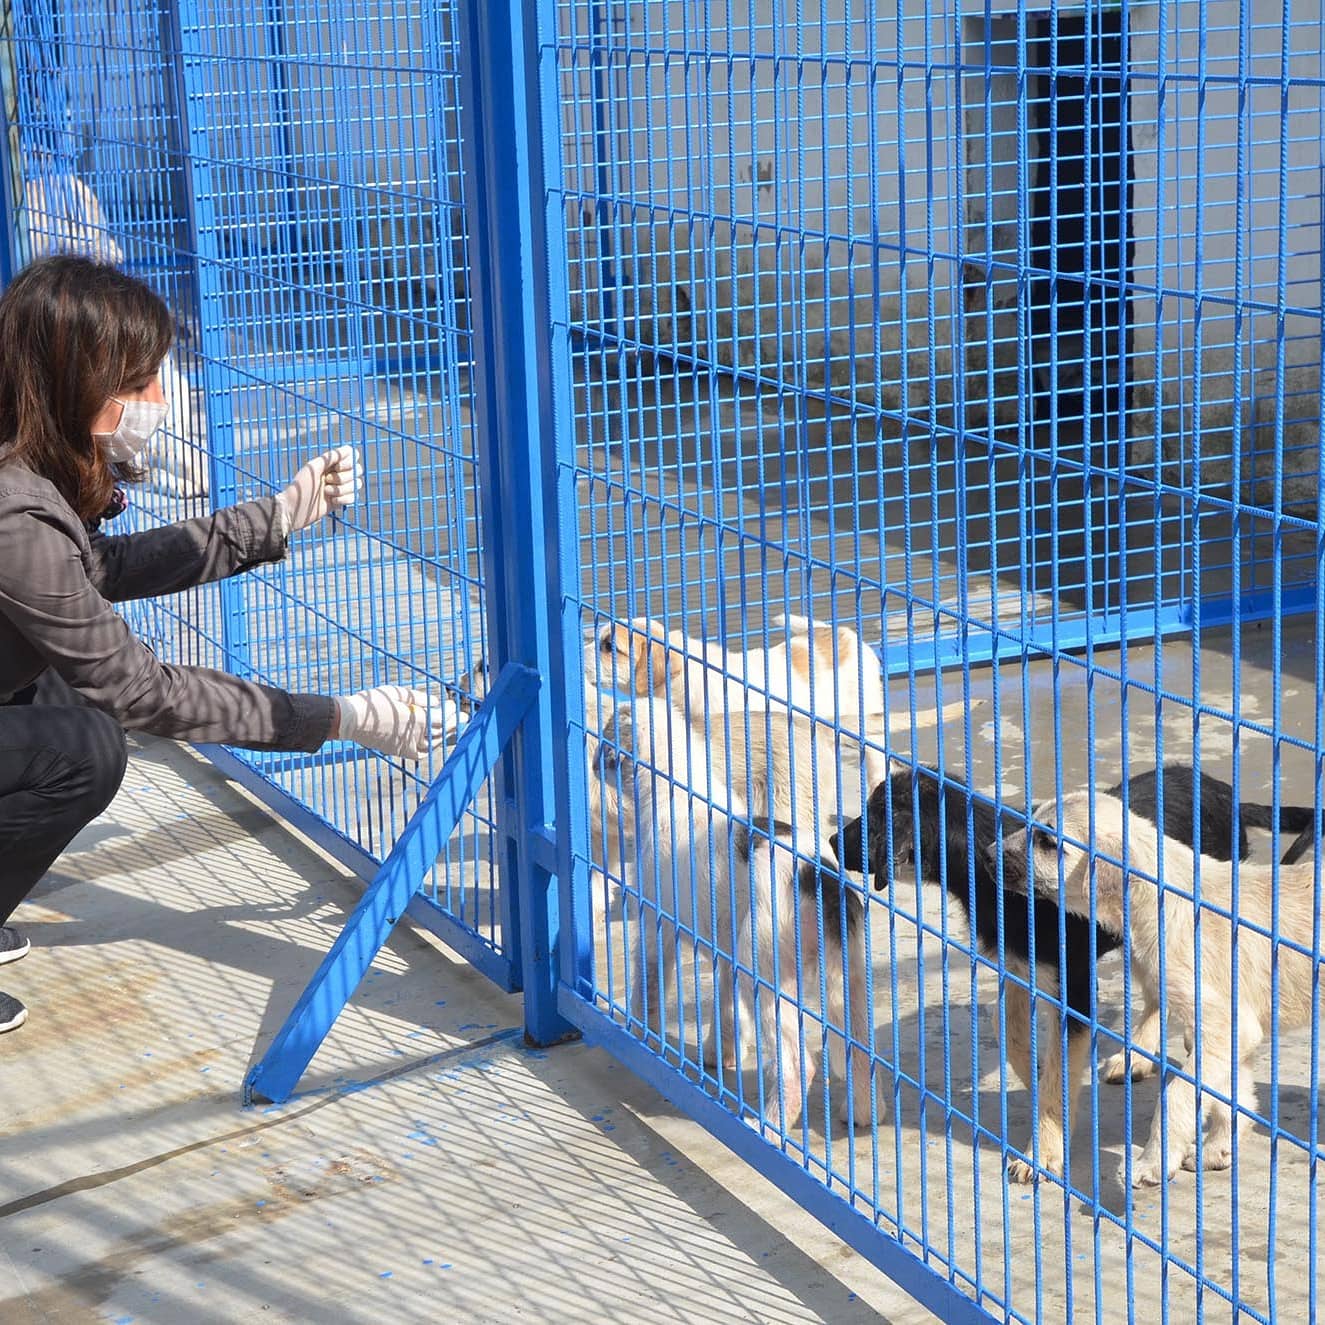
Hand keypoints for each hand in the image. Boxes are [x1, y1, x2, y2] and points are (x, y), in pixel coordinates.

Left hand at [278, 446, 361, 533]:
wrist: (295, 509)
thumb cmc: (300, 486)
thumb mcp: (313, 467)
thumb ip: (330, 457)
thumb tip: (348, 449)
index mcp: (330, 463)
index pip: (352, 456)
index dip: (348, 462)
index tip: (336, 467)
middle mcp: (337, 473)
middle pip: (357, 470)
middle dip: (343, 477)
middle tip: (326, 481)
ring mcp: (340, 487)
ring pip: (357, 484)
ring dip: (342, 489)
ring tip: (326, 492)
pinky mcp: (341, 501)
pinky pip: (353, 497)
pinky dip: (343, 499)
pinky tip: (331, 501)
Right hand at [334, 685, 453, 760]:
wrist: (351, 720)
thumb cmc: (374, 702)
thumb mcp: (398, 692)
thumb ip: (419, 697)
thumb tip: (436, 702)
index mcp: (417, 719)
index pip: (442, 718)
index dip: (451, 713)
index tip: (455, 707)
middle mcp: (415, 735)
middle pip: (441, 731)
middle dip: (454, 724)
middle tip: (463, 718)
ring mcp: (407, 745)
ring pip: (433, 743)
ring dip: (444, 735)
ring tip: (451, 729)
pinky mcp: (399, 751)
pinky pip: (420, 754)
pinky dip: (430, 748)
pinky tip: (433, 742)